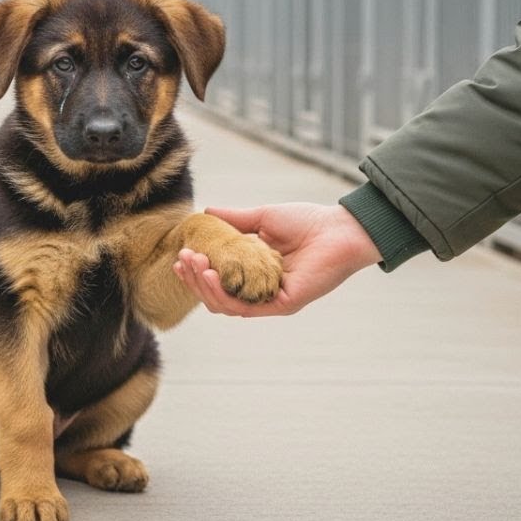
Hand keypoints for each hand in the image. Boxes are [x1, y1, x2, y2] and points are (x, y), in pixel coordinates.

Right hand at [172, 203, 381, 316]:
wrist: (339, 228)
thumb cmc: (307, 222)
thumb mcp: (262, 218)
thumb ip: (234, 220)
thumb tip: (206, 212)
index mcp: (255, 274)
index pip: (219, 281)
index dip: (197, 272)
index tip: (181, 256)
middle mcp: (260, 291)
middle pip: (217, 296)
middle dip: (195, 280)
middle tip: (183, 259)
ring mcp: (271, 301)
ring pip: (226, 305)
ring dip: (204, 286)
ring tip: (193, 264)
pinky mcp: (282, 305)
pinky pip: (245, 307)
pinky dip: (223, 294)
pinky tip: (210, 274)